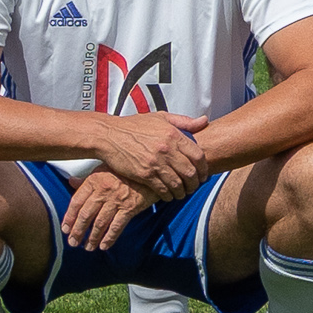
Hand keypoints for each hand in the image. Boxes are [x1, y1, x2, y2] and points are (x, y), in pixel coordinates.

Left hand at [58, 166, 150, 251]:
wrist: (149, 168)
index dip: (69, 217)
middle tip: (73, 242)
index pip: (76, 202)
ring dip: (92, 238)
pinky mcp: (130, 208)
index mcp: (94, 181)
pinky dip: (109, 238)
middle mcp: (103, 191)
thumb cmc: (125, 169)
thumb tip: (71, 182)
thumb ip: (87, 179)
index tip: (65, 229)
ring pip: (99, 223)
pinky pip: (116, 226)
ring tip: (88, 247)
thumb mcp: (104, 168)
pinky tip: (104, 246)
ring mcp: (116, 200)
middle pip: (85, 215)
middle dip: (78, 231)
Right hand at [92, 111, 208, 198]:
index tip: (203, 174)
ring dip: (183, 192)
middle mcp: (167, 149)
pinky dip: (168, 195)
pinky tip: (169, 196)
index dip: (204, 168)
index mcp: (173, 135)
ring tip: (182, 193)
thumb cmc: (133, 125)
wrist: (108, 135)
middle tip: (194, 187)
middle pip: (190, 172)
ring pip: (178, 183)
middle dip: (195, 183)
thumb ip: (184, 121)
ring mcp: (155, 163)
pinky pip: (162, 189)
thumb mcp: (160, 117)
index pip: (198, 156)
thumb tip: (204, 121)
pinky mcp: (144, 174)